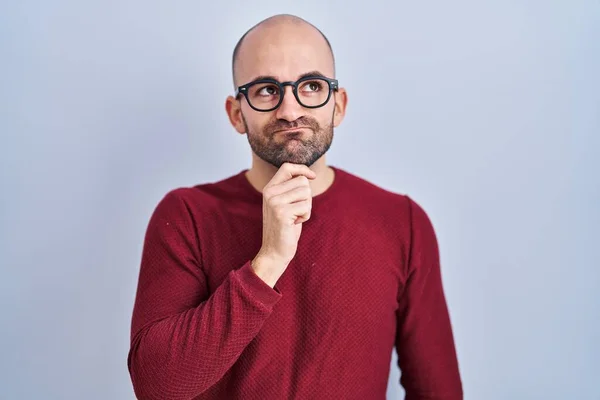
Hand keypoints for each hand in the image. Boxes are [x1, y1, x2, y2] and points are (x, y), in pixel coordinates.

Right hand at [251, 162, 316, 286]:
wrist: (274, 251)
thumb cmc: (285, 227)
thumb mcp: (285, 204)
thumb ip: (291, 189)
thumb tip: (307, 175)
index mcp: (269, 188)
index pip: (287, 167)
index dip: (302, 169)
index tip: (312, 176)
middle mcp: (270, 193)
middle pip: (302, 181)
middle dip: (306, 196)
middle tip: (296, 211)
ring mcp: (274, 202)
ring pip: (306, 193)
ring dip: (307, 207)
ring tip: (295, 217)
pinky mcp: (282, 212)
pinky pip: (306, 207)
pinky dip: (306, 216)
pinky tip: (295, 224)